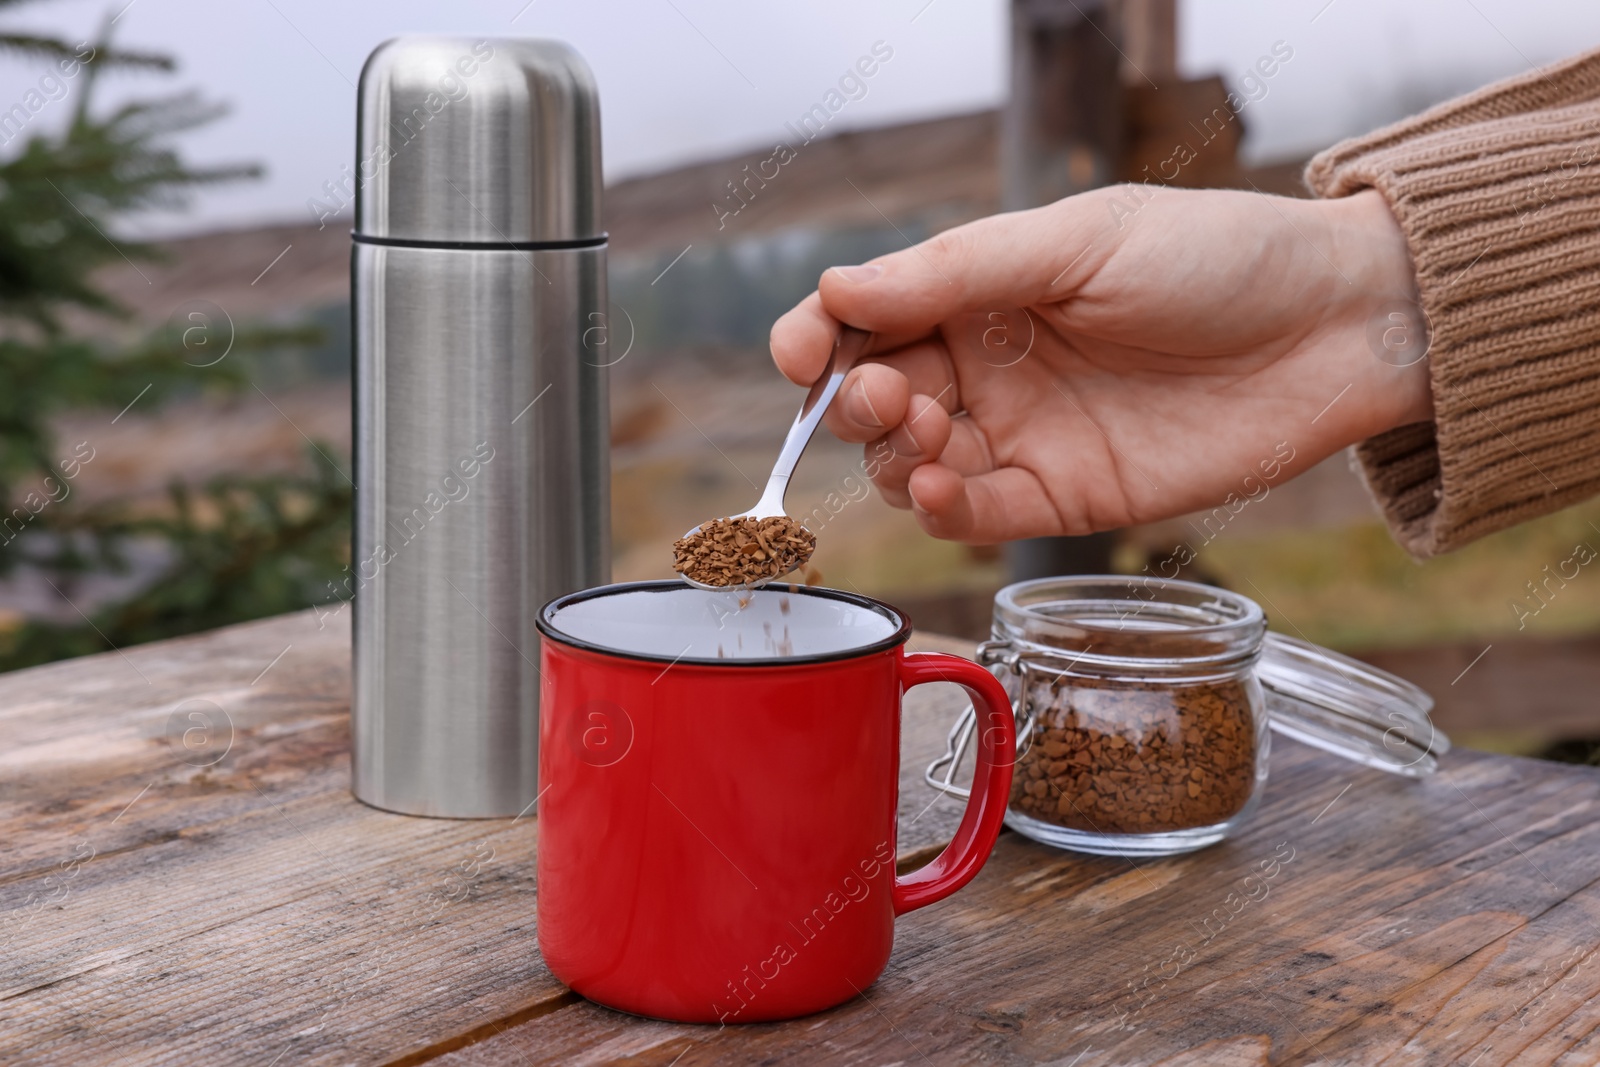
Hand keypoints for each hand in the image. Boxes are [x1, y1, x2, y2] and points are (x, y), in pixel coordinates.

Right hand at [769, 186, 1429, 542]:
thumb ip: (954, 272)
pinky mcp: (1066, 499)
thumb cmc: (1215, 259)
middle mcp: (991, 366)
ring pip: (911, 464)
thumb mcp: (1078, 242)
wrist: (1331, 329)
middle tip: (889, 397)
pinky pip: (975, 515)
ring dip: (894, 458)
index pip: (867, 320)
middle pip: (875, 399)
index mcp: (982, 291)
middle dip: (855, 404)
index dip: (817, 339)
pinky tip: (945, 487)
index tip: (799, 357)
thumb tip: (837, 292)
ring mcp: (1025, 435)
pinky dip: (942, 509)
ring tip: (930, 434)